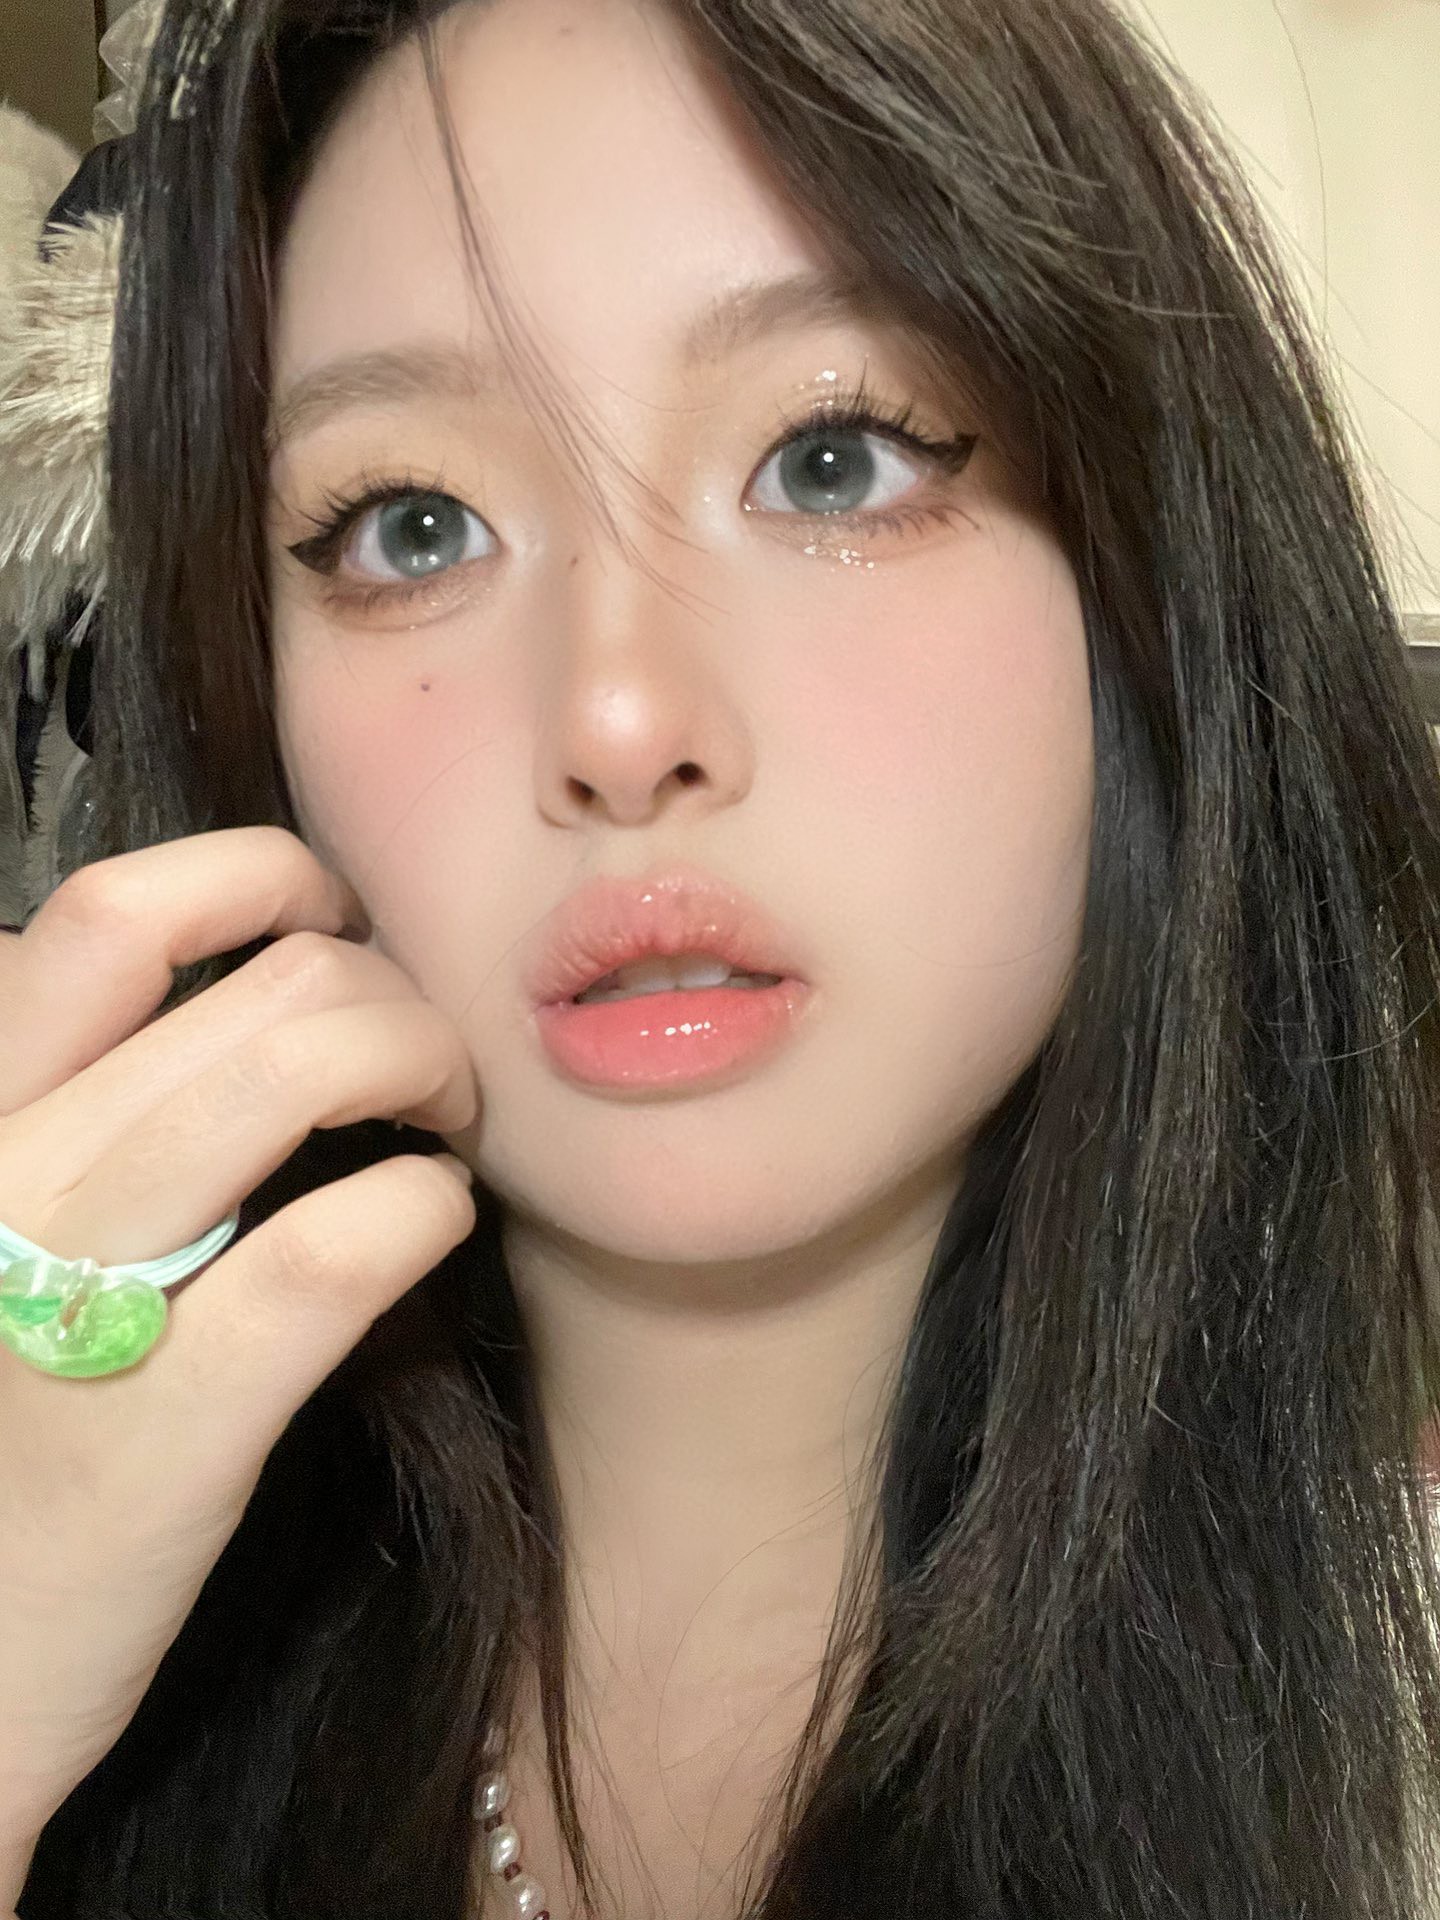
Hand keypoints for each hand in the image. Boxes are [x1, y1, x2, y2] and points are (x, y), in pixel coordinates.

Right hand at [0, 826, 477, 1891]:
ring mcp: (82, 1290)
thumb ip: (76, 1106)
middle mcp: (5, 1173)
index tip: (332, 917)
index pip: (115, 912)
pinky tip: (432, 1221)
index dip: (259, 877)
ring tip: (448, 1126)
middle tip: (428, 1061)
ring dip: (429, 1071)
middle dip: (393, 991)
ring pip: (306, 1071)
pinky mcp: (173, 1418)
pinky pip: (341, 1244)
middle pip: (264, 982)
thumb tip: (240, 1001)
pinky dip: (425, 1205)